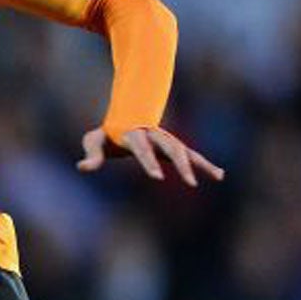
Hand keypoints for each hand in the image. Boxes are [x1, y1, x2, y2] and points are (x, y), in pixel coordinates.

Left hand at [76, 124, 224, 187]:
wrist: (126, 117)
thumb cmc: (108, 135)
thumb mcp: (95, 141)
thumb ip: (91, 153)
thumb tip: (82, 167)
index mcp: (134, 134)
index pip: (142, 148)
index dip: (149, 161)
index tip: (157, 178)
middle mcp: (154, 135)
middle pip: (171, 147)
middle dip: (181, 163)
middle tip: (189, 182)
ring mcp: (166, 140)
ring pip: (185, 150)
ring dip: (199, 164)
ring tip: (216, 176)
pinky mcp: (173, 147)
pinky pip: (191, 155)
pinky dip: (204, 164)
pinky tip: (218, 175)